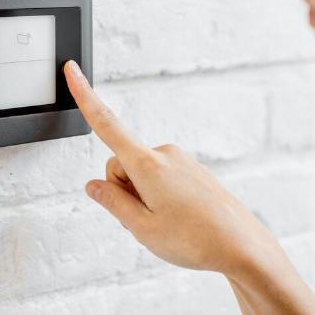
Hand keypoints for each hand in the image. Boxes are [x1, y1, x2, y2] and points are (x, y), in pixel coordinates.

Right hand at [62, 60, 284, 275]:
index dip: (84, 96)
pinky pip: (160, 177)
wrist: (242, 245)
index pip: (106, 124)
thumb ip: (112, 202)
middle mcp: (164, 153)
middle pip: (121, 164)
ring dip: (143, 196)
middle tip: (145, 220)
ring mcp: (180, 159)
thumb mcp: (142, 228)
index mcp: (147, 164)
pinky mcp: (191, 168)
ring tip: (167, 222)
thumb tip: (94, 185)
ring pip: (141, 173)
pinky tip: (178, 217)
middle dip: (123, 190)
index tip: (72, 69)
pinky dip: (159, 195)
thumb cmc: (196, 239)